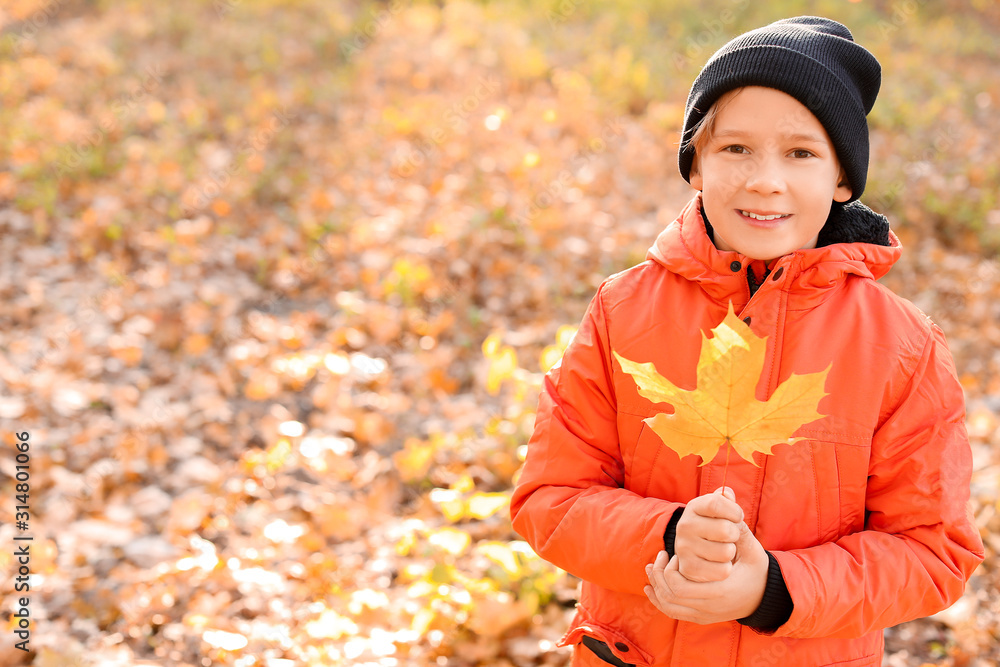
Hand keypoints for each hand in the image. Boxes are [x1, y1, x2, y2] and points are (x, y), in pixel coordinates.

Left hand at [644, 519, 768, 623]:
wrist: (767, 596)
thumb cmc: (757, 568)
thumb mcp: (750, 547)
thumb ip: (736, 523)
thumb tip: (725, 492)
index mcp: (721, 590)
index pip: (682, 584)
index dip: (673, 568)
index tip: (675, 553)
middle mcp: (711, 606)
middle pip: (672, 595)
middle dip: (661, 575)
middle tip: (663, 555)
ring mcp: (706, 614)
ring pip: (670, 605)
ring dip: (657, 585)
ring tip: (652, 566)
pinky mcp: (702, 617)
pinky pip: (674, 612)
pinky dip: (659, 600)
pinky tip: (649, 587)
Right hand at [673, 486, 742, 582]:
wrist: (713, 559)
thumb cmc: (723, 533)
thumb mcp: (729, 515)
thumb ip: (729, 503)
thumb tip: (727, 493)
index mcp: (694, 507)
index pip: (716, 503)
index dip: (734, 512)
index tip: (738, 517)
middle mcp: (684, 525)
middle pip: (725, 529)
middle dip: (735, 535)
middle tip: (729, 538)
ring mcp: (683, 547)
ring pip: (726, 552)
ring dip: (730, 553)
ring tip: (722, 551)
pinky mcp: (688, 569)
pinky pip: (722, 571)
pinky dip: (726, 570)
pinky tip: (717, 564)